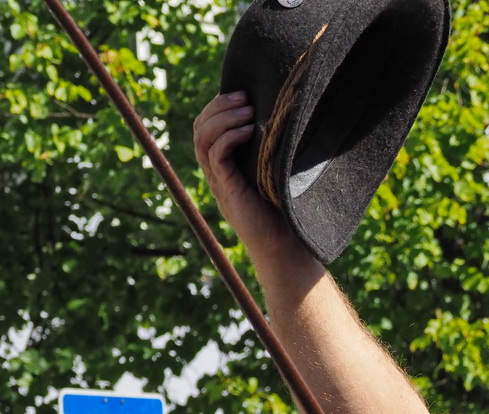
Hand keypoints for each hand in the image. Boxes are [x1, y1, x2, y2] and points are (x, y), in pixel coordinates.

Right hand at [190, 91, 317, 281]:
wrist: (285, 246)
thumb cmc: (286, 211)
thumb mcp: (277, 172)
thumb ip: (271, 150)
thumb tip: (288, 119)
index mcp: (225, 164)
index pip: (207, 126)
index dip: (218, 106)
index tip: (242, 92)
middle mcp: (217, 171)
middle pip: (201, 128)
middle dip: (219, 107)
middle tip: (243, 96)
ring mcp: (219, 180)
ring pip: (204, 139)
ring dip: (223, 119)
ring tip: (247, 110)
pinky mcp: (227, 190)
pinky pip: (215, 157)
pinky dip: (228, 139)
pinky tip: (248, 131)